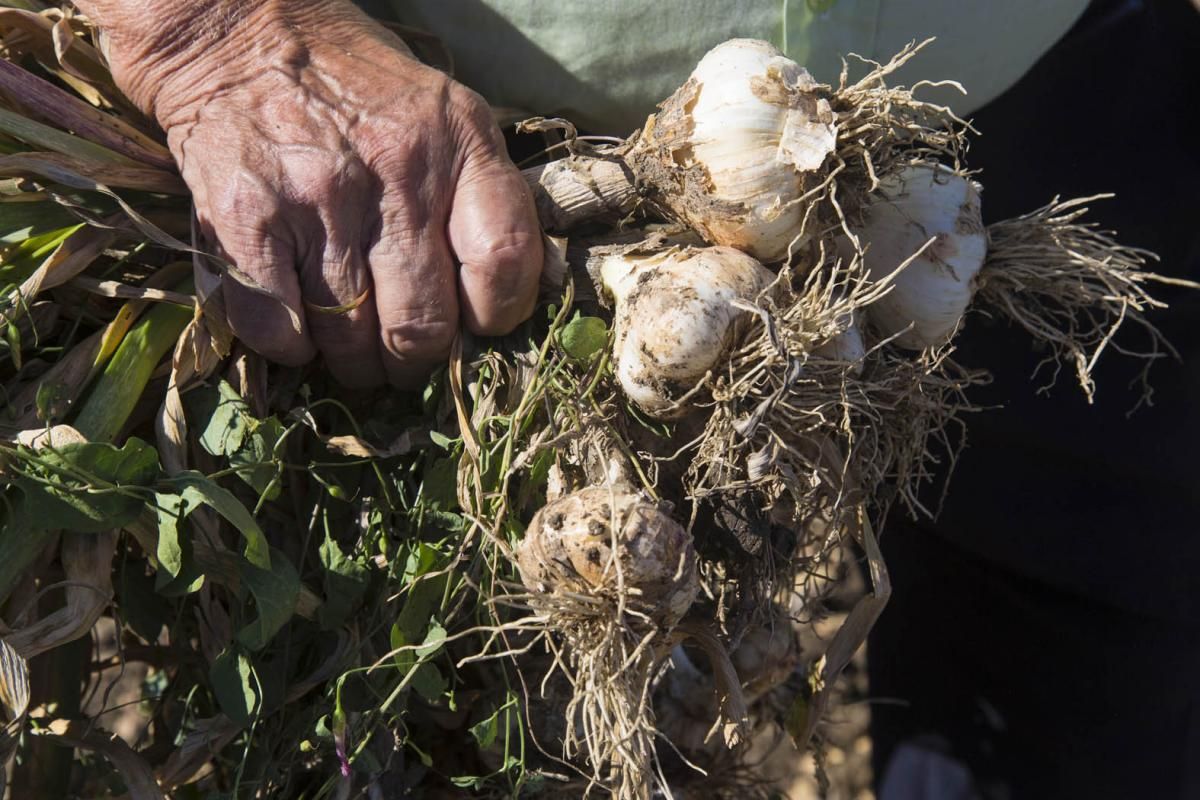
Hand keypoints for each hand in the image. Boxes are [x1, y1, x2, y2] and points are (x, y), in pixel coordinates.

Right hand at [91, 0, 542, 385]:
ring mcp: (316, 201)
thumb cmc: (359, 85)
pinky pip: (279, 330)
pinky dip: (292, 349)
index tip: (474, 322)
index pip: (503, 264)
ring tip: (351, 346)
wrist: (242, 30)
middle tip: (402, 352)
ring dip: (354, 362)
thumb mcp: (448, 113)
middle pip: (422, 326)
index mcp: (458, 145)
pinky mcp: (246, 221)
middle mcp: (394, 175)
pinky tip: (300, 327)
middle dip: (414, 359)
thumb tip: (500, 297)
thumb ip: (482, 193)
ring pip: (351, 340)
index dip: (494, 315)